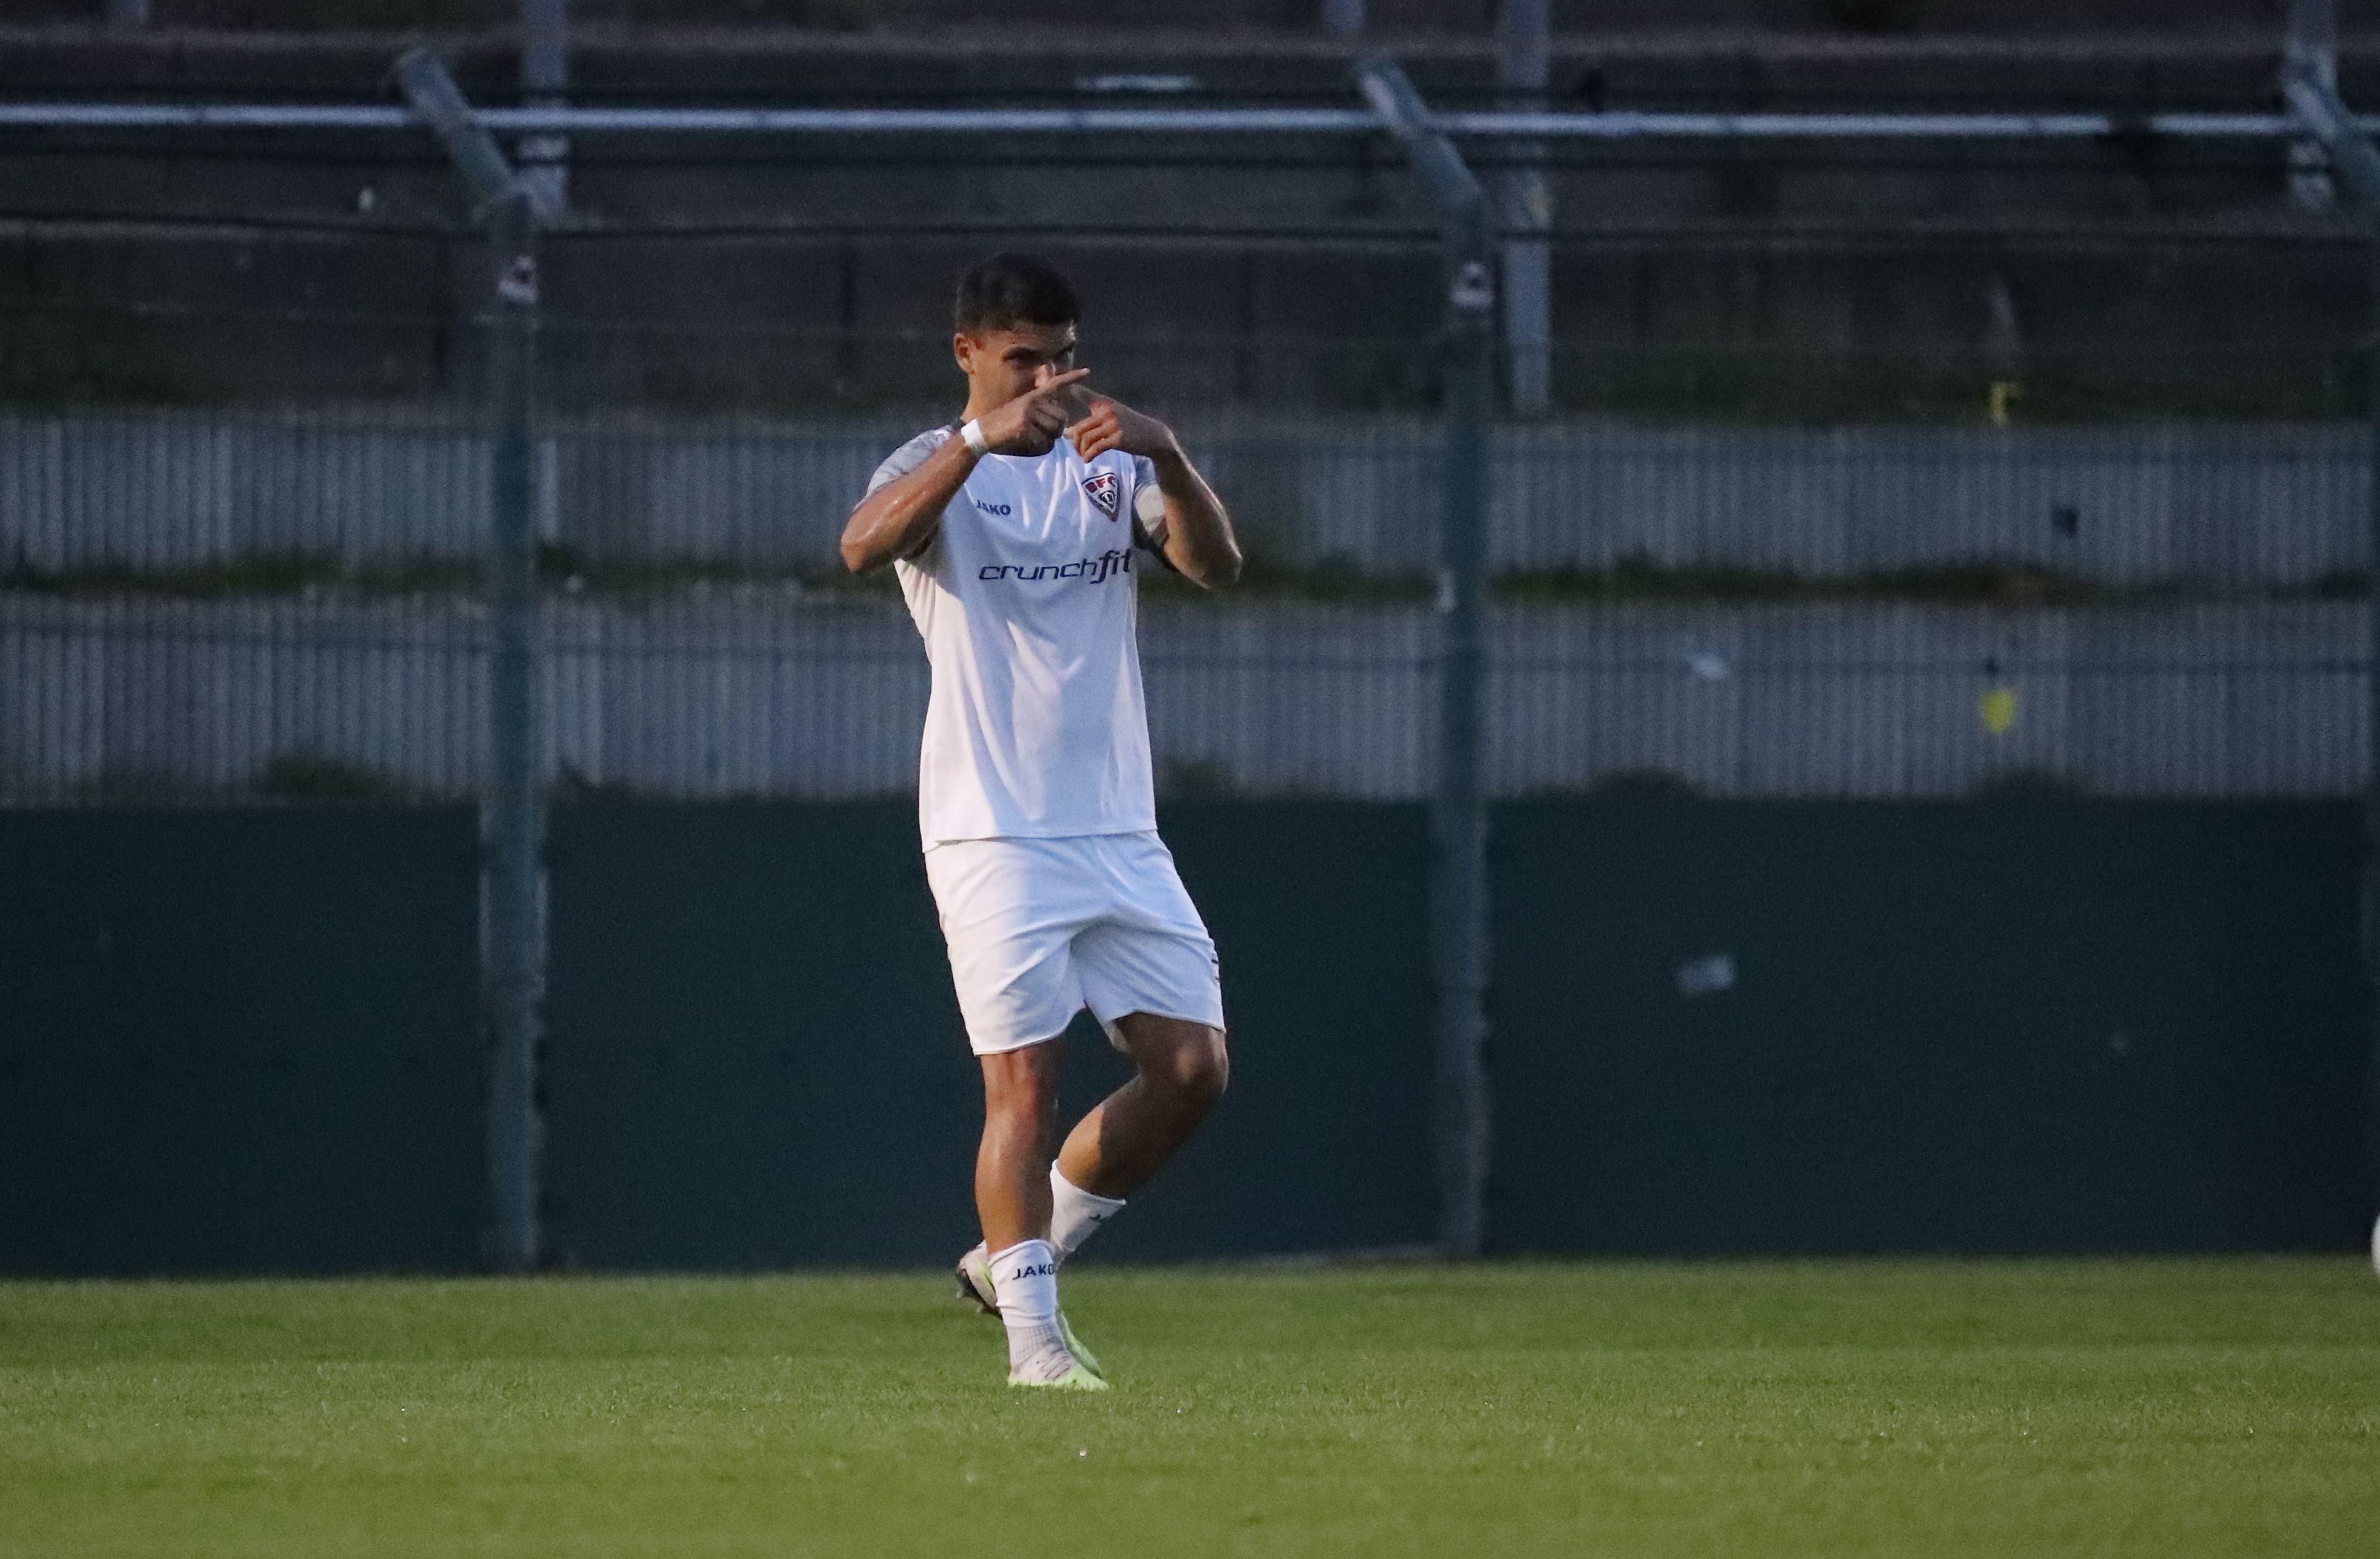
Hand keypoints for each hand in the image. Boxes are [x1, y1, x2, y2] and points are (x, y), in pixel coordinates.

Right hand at [975, 366, 1092, 456]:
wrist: (985, 430)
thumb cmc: (1006, 422)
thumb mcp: (1023, 409)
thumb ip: (1041, 409)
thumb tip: (1061, 419)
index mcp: (1034, 395)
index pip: (1056, 384)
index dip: (1072, 377)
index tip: (1087, 371)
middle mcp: (1033, 401)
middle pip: (1062, 417)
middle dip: (1058, 429)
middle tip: (1045, 433)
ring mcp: (1028, 412)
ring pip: (1055, 429)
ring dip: (1049, 438)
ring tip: (1034, 436)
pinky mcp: (1024, 425)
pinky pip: (1043, 440)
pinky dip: (1038, 444)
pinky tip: (1026, 440)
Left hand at [1069, 394, 1176, 462]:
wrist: (1153, 436)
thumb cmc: (1129, 427)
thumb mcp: (1112, 418)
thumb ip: (1091, 423)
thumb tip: (1066, 433)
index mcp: (1105, 403)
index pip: (1083, 394)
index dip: (1069, 389)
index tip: (1054, 388)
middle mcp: (1108, 411)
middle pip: (1080, 427)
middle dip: (1074, 440)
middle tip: (1075, 448)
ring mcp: (1113, 425)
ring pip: (1086, 438)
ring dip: (1081, 450)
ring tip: (1083, 455)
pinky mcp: (1118, 439)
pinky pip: (1096, 448)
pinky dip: (1089, 456)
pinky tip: (1087, 460)